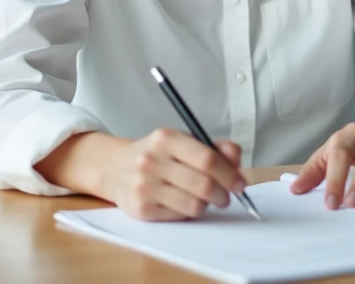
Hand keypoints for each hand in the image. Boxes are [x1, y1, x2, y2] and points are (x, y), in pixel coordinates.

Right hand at [100, 128, 246, 220]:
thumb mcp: (182, 141)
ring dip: (207, 204)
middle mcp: (152, 161)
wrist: (114, 168)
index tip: (240, 183)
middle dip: (223, 194)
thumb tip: (236, 158)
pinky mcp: (141, 209)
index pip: (207, 158)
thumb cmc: (156, 155)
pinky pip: (179, 216)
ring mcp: (145, 186)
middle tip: (227, 196)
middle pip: (204, 184)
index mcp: (165, 138)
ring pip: (194, 204)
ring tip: (204, 199)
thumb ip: (213, 148)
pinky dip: (189, 212)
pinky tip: (184, 203)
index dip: (230, 174)